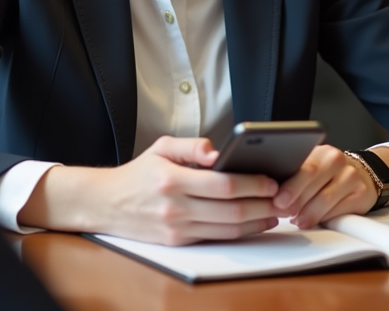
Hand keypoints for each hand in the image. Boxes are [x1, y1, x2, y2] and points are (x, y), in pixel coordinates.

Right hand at [22, 136, 279, 245]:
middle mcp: (175, 207)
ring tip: (275, 213)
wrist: (106, 203)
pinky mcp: (178, 242)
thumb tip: (217, 151)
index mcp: (172, 179)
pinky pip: (216, 238)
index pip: (223, 184)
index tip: (271, 181)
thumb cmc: (138, 173)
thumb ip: (192, 146)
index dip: (252, 185)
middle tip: (282, 199)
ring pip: (228, 229)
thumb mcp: (161, 147)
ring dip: (256, 223)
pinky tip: (254, 224)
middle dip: (262, 206)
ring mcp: (177, 228)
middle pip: (231, 211)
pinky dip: (240, 233)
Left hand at [270, 145, 377, 228]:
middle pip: (314, 182)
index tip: (278, 200)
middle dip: (296, 201)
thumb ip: (292, 174)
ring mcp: (351, 177)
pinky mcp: (361, 195)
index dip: (290, 186)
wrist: (361, 173)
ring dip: (308, 213)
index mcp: (321, 151)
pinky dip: (322, 219)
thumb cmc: (326, 173)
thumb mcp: (311, 167)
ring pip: (326, 199)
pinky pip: (339, 211)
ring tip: (297, 220)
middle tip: (284, 212)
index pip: (305, 167)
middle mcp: (337, 160)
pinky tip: (312, 221)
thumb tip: (266, 190)